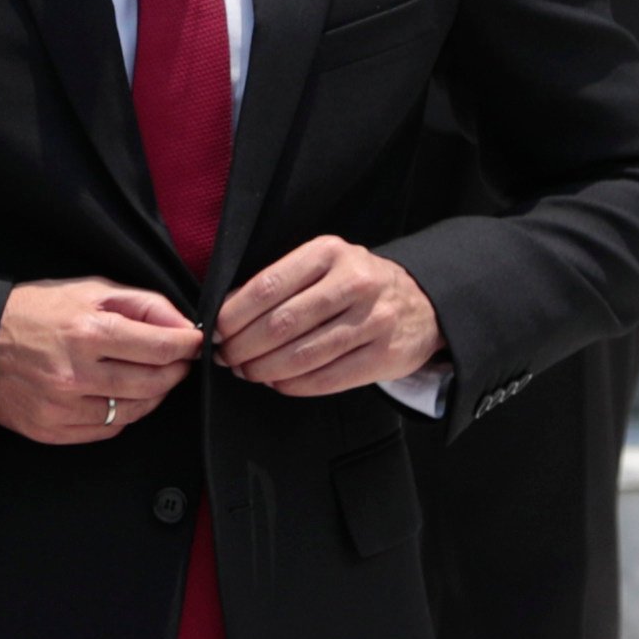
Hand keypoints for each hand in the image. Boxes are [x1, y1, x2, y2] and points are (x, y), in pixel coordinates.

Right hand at [0, 280, 205, 443]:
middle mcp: (77, 373)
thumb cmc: (33, 312)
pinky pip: (108, 429)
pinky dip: (123, 414)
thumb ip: (141, 303)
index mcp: (87, 331)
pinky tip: (118, 395)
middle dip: (175, 371)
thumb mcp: (88, 289)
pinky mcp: (53, 430)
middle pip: (154, 383)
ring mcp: (64, 407)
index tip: (193, 343)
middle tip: (176, 361)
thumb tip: (182, 324)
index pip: (161, 348)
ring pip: (135, 411)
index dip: (187, 346)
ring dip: (153, 395)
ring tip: (150, 377)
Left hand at [213, 237, 442, 395]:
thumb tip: (225, 312)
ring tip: (248, 372)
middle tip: (227, 358)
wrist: (422, 304)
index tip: (216, 332)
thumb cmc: (356, 285)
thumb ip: (279, 282)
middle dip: (243, 347)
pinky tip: (278, 382)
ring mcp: (373, 320)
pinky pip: (327, 379)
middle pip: (280, 324)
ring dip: (264, 369)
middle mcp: (354, 282)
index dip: (233, 316)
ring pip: (302, 355)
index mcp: (329, 253)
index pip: (267, 286)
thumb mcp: (323, 266)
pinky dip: (293, 385)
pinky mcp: (384, 355)